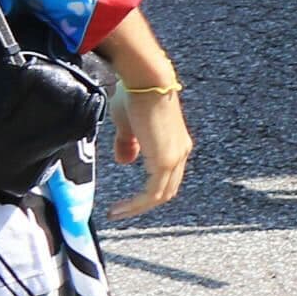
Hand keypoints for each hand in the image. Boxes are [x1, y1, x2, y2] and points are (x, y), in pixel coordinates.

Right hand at [110, 86, 192, 218]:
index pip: (165, 176)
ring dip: (137, 208)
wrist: (146, 82)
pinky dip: (137, 204)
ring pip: (160, 194)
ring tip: (116, 213)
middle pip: (165, 189)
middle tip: (118, 212)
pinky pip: (153, 192)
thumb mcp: (128, 125)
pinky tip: (120, 208)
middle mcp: (180, 152)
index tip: (124, 199)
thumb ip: (128, 144)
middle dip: (141, 204)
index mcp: (174, 143)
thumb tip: (125, 161)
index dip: (146, 191)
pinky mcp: (166, 159)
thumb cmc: (135, 96)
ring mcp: (176, 156)